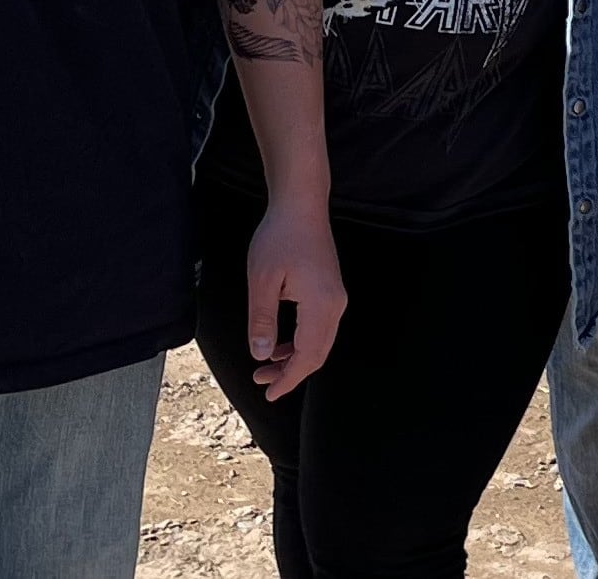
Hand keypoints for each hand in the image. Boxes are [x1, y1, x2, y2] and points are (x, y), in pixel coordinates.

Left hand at [243, 196, 345, 400]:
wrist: (301, 204)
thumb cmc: (279, 237)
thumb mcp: (262, 280)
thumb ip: (262, 320)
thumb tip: (262, 356)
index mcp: (320, 305)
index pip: (308, 355)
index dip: (289, 379)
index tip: (269, 394)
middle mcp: (335, 304)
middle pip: (318, 353)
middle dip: (291, 372)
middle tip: (262, 383)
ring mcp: (335, 296)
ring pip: (319, 341)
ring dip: (295, 357)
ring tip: (266, 367)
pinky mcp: (330, 289)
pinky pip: (319, 327)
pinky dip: (301, 341)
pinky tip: (281, 343)